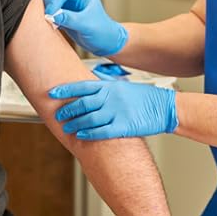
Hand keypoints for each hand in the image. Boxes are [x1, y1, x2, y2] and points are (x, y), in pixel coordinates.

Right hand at [44, 0, 127, 55]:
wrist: (106, 44)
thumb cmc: (102, 33)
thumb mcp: (87, 26)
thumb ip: (70, 19)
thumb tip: (52, 15)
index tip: (50, 12)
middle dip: (50, 1)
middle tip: (47, 15)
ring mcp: (70, 6)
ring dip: (48, 7)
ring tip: (48, 18)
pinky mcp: (65, 15)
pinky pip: (53, 11)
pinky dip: (49, 15)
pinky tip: (50, 23)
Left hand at [49, 80, 177, 139]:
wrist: (163, 107)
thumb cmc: (142, 96)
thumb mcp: (123, 86)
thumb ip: (106, 85)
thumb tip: (91, 81)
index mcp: (110, 87)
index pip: (83, 86)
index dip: (66, 89)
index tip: (53, 92)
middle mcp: (111, 98)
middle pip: (83, 103)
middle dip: (68, 110)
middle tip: (59, 115)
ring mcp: (117, 112)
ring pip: (89, 118)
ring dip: (75, 123)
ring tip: (67, 127)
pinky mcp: (124, 126)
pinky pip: (101, 131)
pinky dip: (89, 133)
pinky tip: (80, 135)